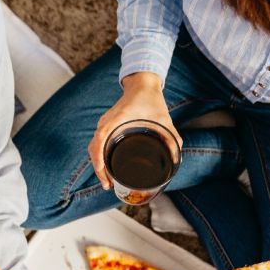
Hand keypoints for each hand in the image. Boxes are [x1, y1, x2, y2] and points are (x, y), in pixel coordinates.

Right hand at [88, 72, 181, 188]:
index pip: (100, 140)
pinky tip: (105, 167)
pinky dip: (98, 156)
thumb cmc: (151, 99)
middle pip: (94, 148)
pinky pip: (97, 143)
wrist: (142, 84)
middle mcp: (106, 122)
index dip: (99, 158)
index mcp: (117, 119)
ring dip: (97, 164)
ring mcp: (104, 123)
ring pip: (93, 147)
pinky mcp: (106, 125)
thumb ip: (171, 136)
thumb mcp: (163, 118)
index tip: (104, 173)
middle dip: (99, 168)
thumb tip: (176, 157)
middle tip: (108, 185)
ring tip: (106, 181)